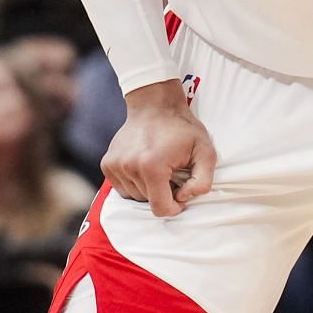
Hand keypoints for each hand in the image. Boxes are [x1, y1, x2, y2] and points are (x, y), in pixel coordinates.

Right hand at [104, 79, 216, 218]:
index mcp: (152, 167)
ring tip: (159, 168)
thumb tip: (183, 198)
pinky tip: (145, 166)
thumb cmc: (182, 128)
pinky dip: (135, 183)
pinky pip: (122, 188)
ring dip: (148, 188)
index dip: (174, 207)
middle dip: (162, 194)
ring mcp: (115, 165)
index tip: (181, 193)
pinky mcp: (107, 164)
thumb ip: (203, 180)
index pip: (160, 208)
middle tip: (171, 174)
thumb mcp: (205, 151)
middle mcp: (129, 167)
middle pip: (147, 202)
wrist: (154, 104)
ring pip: (134, 196)